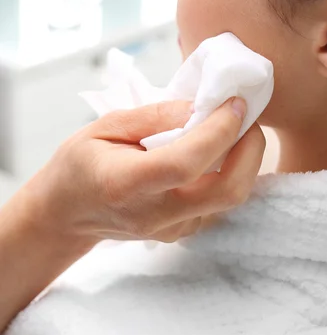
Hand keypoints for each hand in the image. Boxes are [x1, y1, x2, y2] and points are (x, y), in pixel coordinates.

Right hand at [28, 97, 265, 247]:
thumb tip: (203, 106)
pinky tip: (219, 149)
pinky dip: (231, 171)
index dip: (218, 132)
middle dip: (251, 150)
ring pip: (230, 198)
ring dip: (246, 160)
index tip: (235, 103)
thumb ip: (156, 116)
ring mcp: (173, 229)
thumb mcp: (107, 125)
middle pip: (226, 191)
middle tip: (249, 116)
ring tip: (237, 127)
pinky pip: (220, 201)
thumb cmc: (81, 163)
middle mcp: (155, 215)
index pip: (186, 163)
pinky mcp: (184, 231)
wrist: (68, 212)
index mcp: (126, 184)